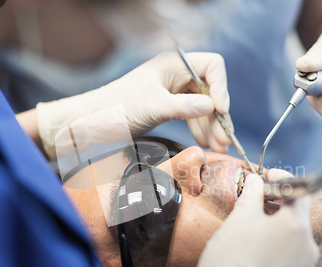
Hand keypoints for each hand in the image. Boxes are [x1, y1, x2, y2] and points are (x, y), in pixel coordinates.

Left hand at [36, 52, 230, 159]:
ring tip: (219, 147)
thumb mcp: (154, 106)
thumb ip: (185, 106)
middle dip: (219, 115)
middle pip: (210, 91)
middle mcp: (177, 75)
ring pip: (203, 107)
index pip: (212, 66)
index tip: (221, 110)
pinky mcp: (170, 107)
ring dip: (212, 127)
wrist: (95, 123)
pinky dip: (200, 130)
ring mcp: (175, 92)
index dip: (221, 87)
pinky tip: (206, 144)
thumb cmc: (118, 107)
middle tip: (225, 138)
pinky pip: (192, 117)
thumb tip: (212, 107)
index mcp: (174, 64)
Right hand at [164, 174, 317, 266]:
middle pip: (298, 217)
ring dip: (279, 231)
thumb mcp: (239, 217)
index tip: (268, 179)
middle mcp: (307, 247)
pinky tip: (257, 255)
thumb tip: (256, 181)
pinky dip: (279, 252)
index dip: (283, 180)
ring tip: (254, 233)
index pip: (300, 192)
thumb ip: (252, 193)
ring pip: (295, 240)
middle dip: (279, 207)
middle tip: (257, 204)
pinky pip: (292, 261)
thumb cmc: (229, 260)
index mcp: (296, 226)